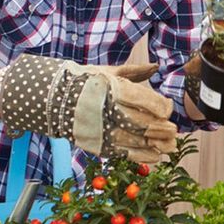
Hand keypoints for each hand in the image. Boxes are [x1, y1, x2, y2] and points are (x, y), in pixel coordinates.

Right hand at [0, 54, 176, 160]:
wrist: (50, 99)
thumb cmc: (84, 82)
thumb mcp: (107, 72)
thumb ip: (134, 72)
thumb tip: (155, 67)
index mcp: (111, 88)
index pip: (144, 100)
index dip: (160, 107)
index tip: (167, 110)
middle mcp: (107, 110)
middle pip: (142, 122)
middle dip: (161, 128)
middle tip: (173, 130)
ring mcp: (101, 129)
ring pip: (135, 140)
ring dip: (155, 145)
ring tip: (168, 146)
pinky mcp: (96, 144)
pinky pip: (123, 153)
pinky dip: (142, 156)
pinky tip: (155, 155)